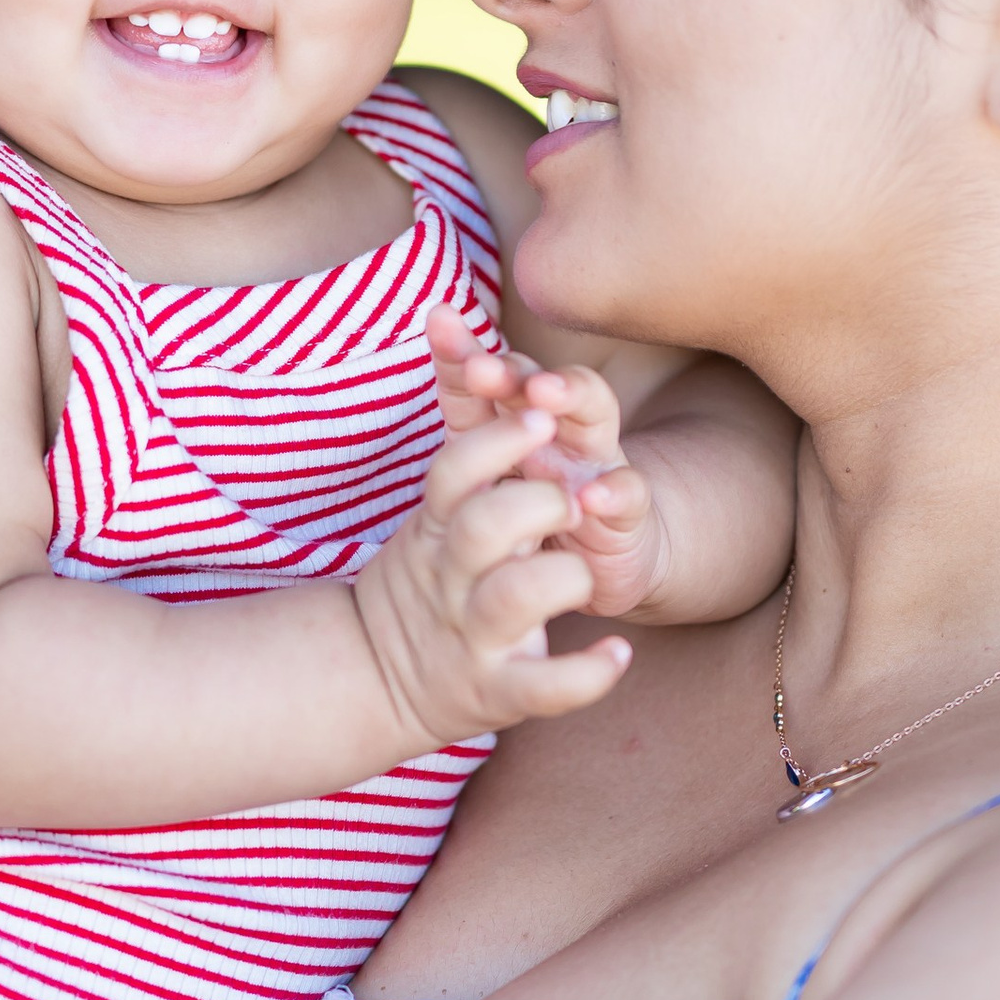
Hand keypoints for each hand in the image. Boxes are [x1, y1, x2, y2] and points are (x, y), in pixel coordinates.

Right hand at [354, 394, 632, 753]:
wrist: (380, 674)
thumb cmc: (435, 567)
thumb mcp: (436, 501)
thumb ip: (456, 414)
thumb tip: (446, 310)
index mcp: (440, 523)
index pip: (456, 467)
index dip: (495, 441)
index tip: (537, 414)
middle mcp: (453, 575)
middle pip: (484, 526)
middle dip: (534, 502)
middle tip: (567, 494)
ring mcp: (476, 633)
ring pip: (514, 600)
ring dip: (560, 578)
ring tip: (585, 568)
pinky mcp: (500, 689)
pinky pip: (544, 689)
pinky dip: (585, 674)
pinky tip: (619, 653)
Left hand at [428, 308, 671, 618]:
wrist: (596, 557)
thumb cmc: (531, 505)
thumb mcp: (490, 468)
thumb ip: (467, 417)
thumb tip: (430, 331)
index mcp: (517, 418)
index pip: (488, 378)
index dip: (462, 350)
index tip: (438, 320)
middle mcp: (560, 428)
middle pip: (539, 383)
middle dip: (512, 369)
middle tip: (481, 365)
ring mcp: (597, 463)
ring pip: (594, 414)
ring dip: (570, 396)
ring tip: (544, 390)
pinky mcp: (627, 509)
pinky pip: (628, 492)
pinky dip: (613, 491)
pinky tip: (591, 496)